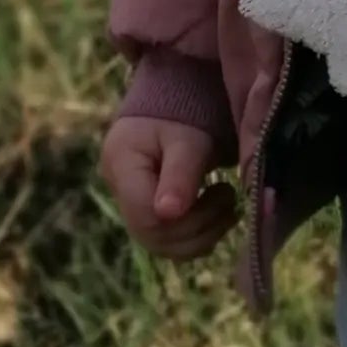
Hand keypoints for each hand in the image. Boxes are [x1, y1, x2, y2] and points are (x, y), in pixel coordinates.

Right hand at [99, 116, 237, 259]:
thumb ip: (181, 173)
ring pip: (160, 244)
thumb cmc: (186, 113)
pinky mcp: (144, 211)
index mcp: (121, 164)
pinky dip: (195, 236)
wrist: (179, 103)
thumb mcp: (189, 139)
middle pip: (151, 234)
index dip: (186, 219)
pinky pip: (166, 239)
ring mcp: (127, 203)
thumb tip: (168, 212)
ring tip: (228, 207)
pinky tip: (218, 215)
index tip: (222, 192)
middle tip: (230, 201)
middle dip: (198, 228)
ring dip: (200, 236)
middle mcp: (116, 188)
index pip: (145, 214)